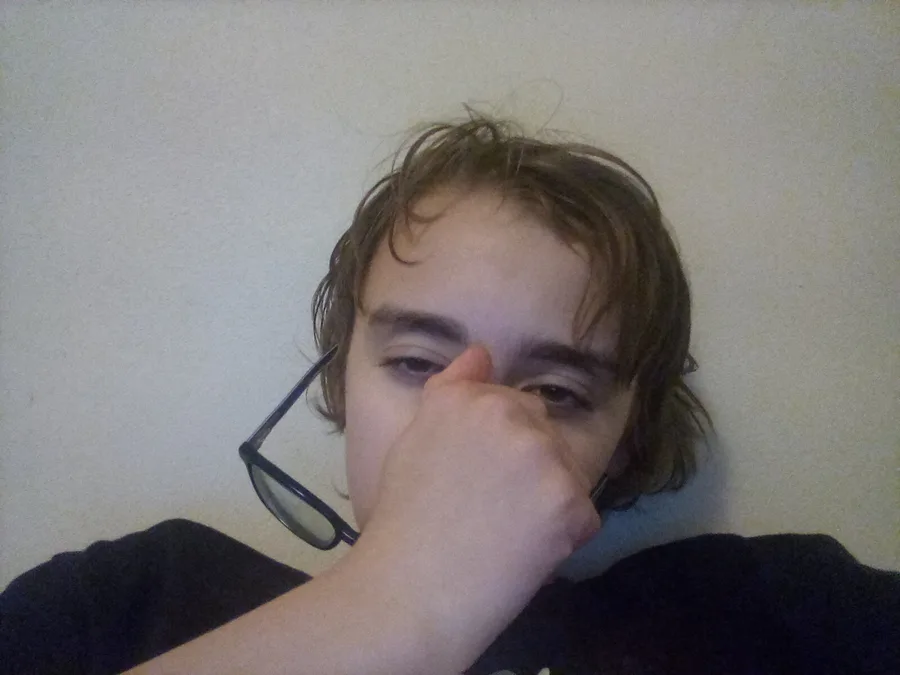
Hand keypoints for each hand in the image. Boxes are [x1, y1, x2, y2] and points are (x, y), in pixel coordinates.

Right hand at [352, 345, 601, 672]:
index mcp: (465, 398)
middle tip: (490, 508)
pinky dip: (564, 536)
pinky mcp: (570, 500)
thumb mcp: (414, 441)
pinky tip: (525, 554)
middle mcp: (507, 413)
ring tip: (507, 534)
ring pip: (566, 469)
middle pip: (543, 429)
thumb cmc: (403, 522)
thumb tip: (482, 352)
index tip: (476, 477)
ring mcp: (543, 455)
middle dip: (529, 462)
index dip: (496, 443)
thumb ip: (451, 391)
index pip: (510, 402)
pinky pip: (583, 514)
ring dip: (549, 497)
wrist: (411, 591)